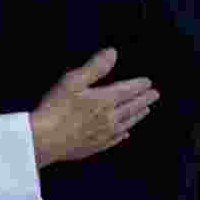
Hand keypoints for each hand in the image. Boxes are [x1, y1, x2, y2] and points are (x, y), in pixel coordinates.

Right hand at [30, 47, 158, 167]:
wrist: (44, 140)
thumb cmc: (56, 108)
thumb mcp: (73, 80)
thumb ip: (95, 67)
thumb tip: (112, 53)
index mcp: (104, 100)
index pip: (127, 90)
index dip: (139, 85)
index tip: (148, 82)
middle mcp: (109, 118)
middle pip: (131, 107)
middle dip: (144, 100)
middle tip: (154, 95)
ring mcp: (103, 134)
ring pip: (127, 123)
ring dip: (137, 116)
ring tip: (146, 111)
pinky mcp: (95, 146)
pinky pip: (115, 140)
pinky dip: (123, 135)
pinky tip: (125, 134)